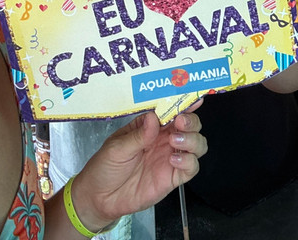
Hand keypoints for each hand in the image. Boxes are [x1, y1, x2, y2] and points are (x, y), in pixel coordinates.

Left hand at [67, 107, 206, 230]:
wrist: (100, 198)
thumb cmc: (105, 167)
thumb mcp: (117, 147)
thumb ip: (138, 135)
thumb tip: (154, 118)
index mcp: (151, 127)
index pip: (171, 111)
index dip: (183, 104)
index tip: (192, 100)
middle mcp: (165, 140)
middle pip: (191, 125)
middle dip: (191, 121)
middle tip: (180, 122)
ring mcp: (170, 158)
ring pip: (197, 144)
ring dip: (192, 140)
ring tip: (175, 141)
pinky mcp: (173, 177)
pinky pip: (192, 167)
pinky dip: (189, 161)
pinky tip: (174, 160)